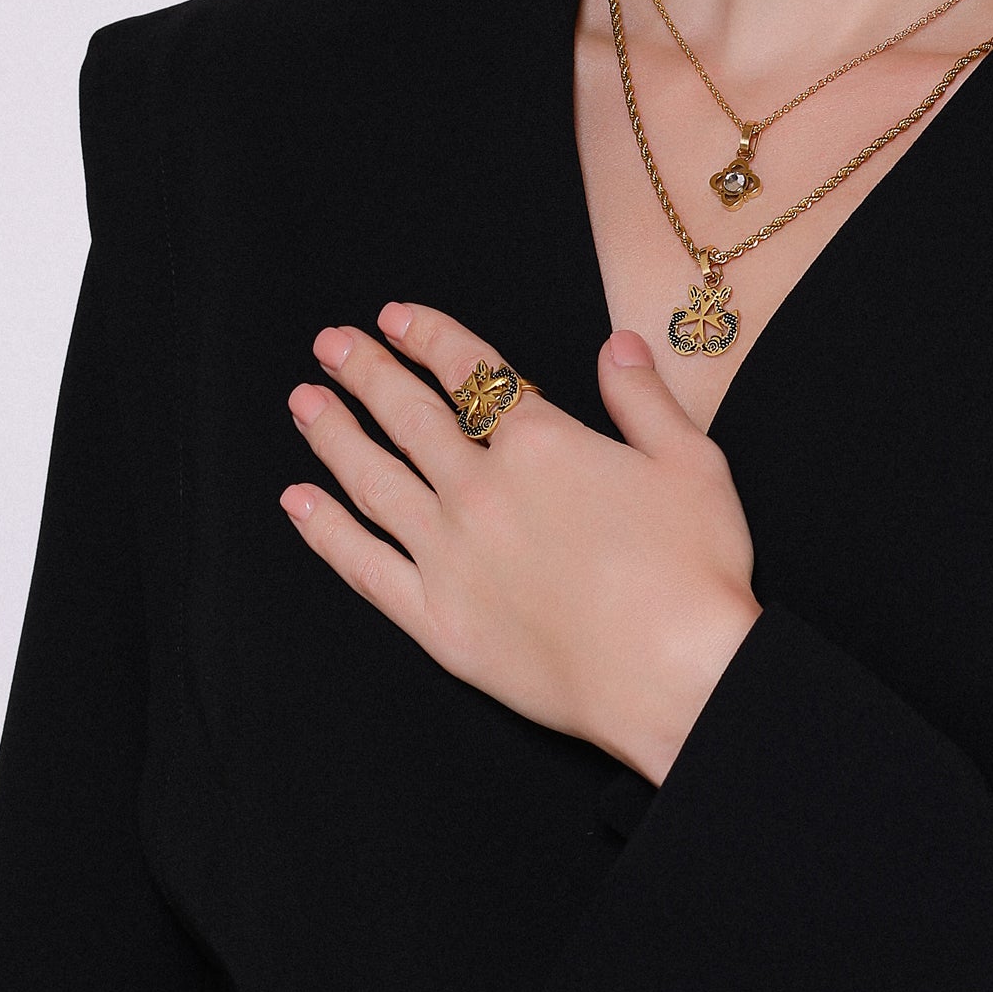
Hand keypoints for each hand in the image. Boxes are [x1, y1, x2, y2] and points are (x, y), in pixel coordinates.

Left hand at [281, 303, 761, 783]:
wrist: (674, 674)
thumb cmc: (693, 571)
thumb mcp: (690, 462)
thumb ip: (643, 397)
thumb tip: (615, 344)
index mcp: (540, 444)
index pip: (471, 372)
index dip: (428, 337)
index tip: (394, 316)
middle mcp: (480, 490)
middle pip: (408, 417)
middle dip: (365, 372)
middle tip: (330, 345)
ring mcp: (449, 555)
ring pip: (374, 480)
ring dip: (333, 435)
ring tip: (304, 402)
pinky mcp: (436, 619)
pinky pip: (364, 566)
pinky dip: (325, 531)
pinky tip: (299, 503)